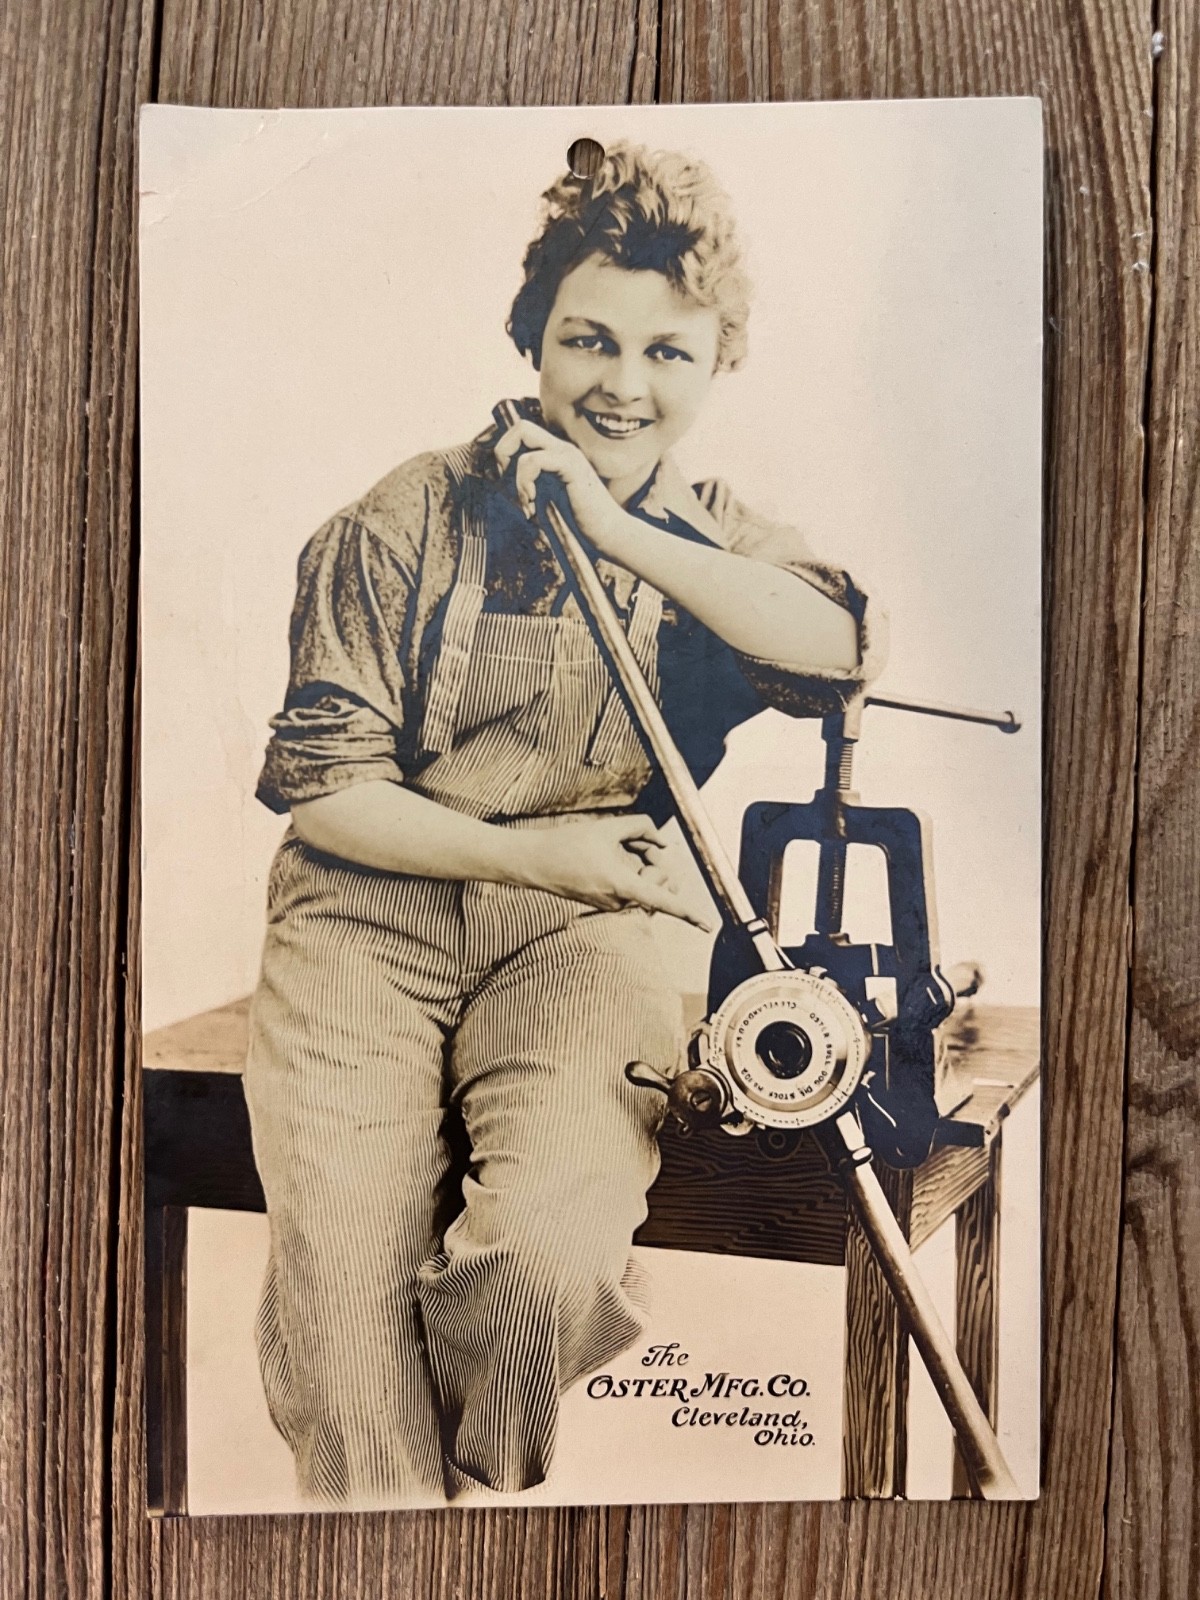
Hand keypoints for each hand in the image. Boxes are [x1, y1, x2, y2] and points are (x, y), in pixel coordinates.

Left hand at [493, 418, 629, 556]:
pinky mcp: (571, 467)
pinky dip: (524, 481)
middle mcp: (562, 449)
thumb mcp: (546, 499)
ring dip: (515, 474)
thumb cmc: (578, 522)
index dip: (506, 452)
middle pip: (520, 426)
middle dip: (503, 452)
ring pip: (523, 436)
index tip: (506, 481)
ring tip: (527, 500)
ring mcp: (567, 455)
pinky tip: (532, 501)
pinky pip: (534, 460)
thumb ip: (530, 486)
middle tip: (507, 481)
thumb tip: (502, 482)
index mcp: (556, 456)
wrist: (608, 533)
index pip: (522, 434)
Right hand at [510, 814, 713, 929]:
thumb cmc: (568, 845)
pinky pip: (631, 886)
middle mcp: (619, 901)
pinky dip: (630, 870)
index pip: (662, 901)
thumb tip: (662, 842)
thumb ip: (642, 829)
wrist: (535, 862)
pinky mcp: (607, 903)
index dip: (688, 912)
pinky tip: (612, 856)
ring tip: (620, 846)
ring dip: (641, 862)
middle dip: (656, 860)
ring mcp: (613, 904)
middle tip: (643, 842)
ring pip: (644, 883)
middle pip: (657, 882)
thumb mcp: (608, 828)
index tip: (708, 925)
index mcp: (621, 885)